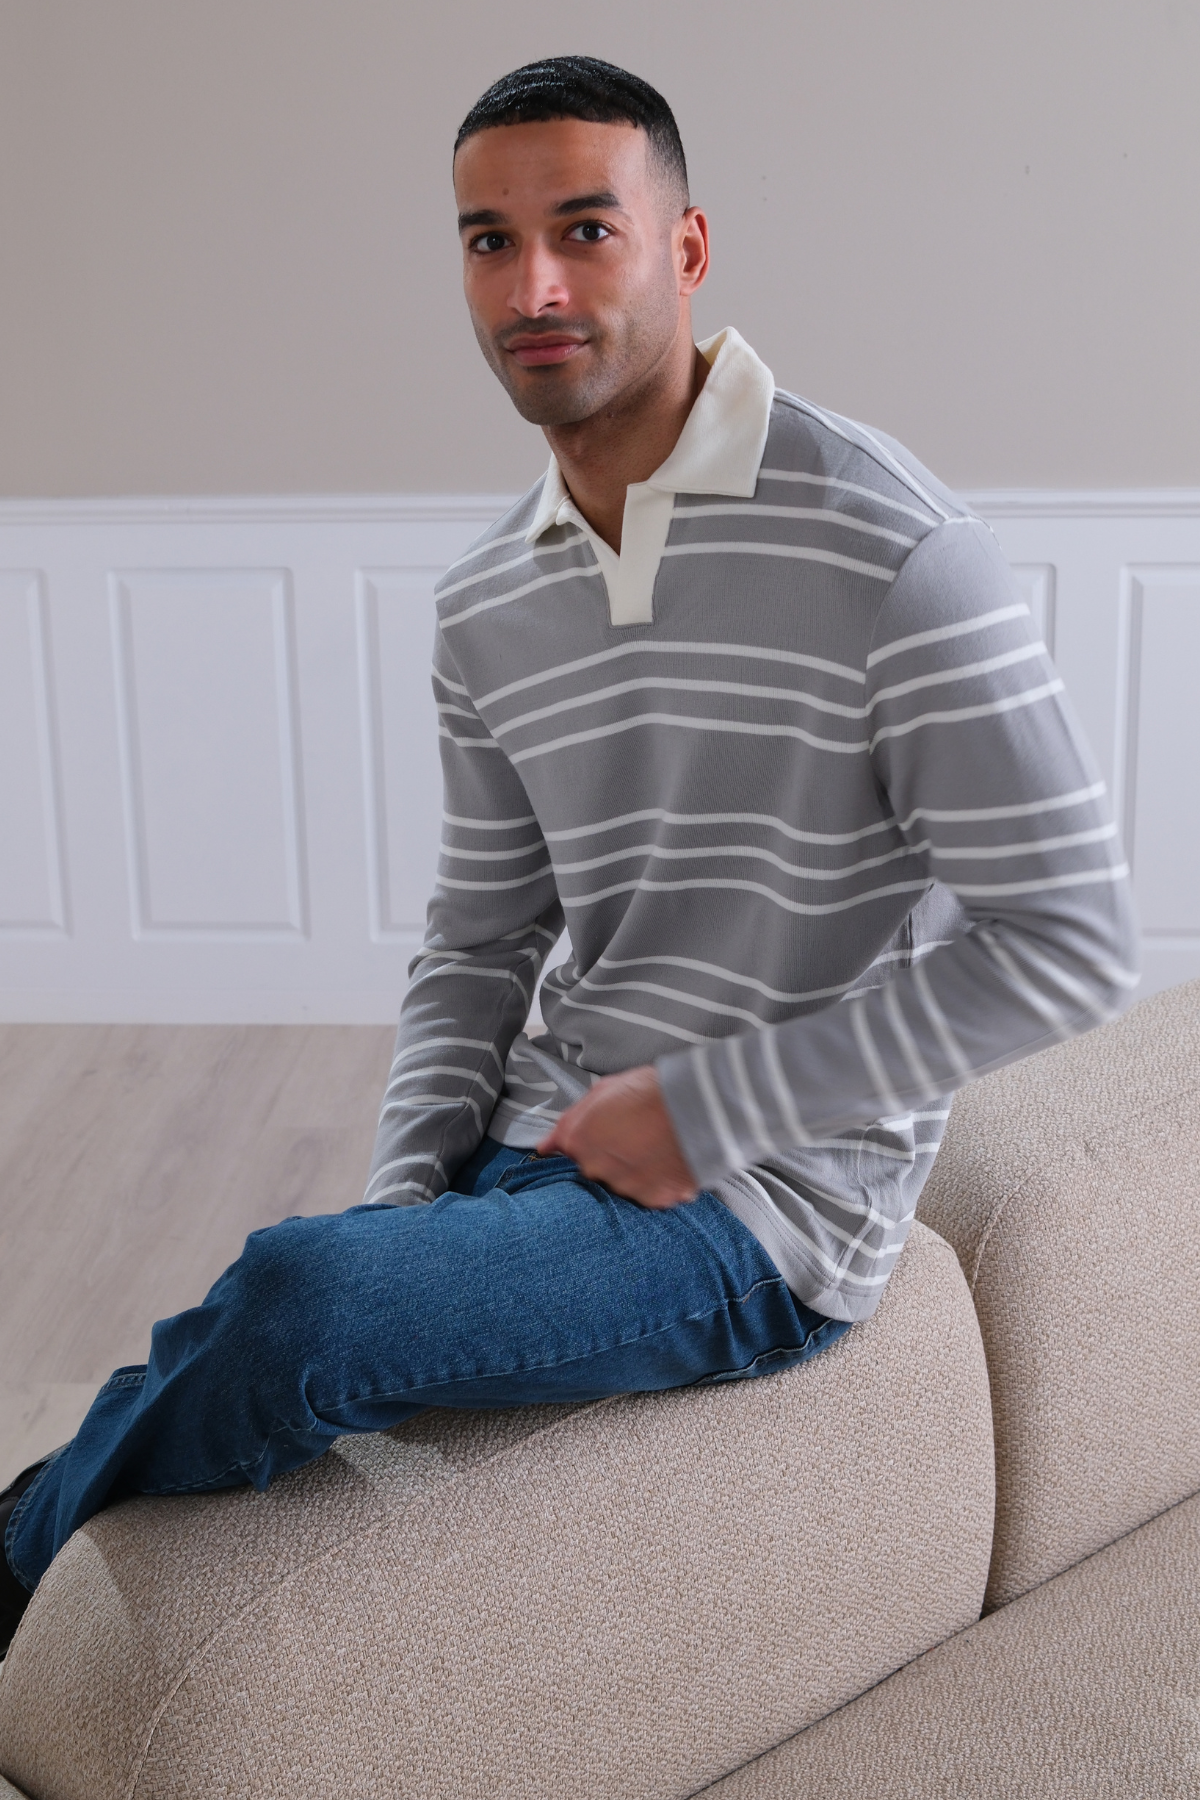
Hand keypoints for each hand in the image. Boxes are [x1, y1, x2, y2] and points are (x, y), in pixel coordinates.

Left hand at [537, 1065, 699, 1208]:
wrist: (697, 1106)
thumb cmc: (652, 1092)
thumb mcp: (604, 1091)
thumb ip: (570, 1121)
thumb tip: (545, 1146)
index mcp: (579, 1141)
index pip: (569, 1152)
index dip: (590, 1141)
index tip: (605, 1136)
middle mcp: (596, 1169)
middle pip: (597, 1170)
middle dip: (613, 1157)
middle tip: (637, 1137)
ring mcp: (625, 1187)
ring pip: (624, 1184)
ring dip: (637, 1171)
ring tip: (657, 1147)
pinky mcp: (654, 1199)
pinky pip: (652, 1194)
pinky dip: (660, 1182)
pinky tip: (670, 1161)